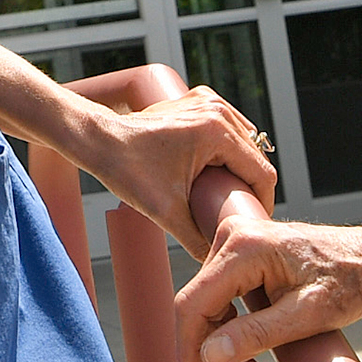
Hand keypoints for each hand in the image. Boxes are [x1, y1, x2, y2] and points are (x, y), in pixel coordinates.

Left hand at [81, 82, 277, 251]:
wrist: (100, 141)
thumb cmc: (128, 170)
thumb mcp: (167, 212)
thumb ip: (197, 239)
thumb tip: (218, 261)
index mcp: (217, 131)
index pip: (262, 173)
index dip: (261, 203)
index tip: (252, 224)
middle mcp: (217, 110)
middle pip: (255, 158)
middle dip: (249, 187)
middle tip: (238, 215)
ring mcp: (208, 101)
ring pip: (245, 142)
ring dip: (240, 168)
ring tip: (228, 196)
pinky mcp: (199, 100)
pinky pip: (228, 129)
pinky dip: (228, 150)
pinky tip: (218, 172)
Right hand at [173, 206, 361, 361]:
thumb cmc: (350, 281)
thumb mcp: (306, 316)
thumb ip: (256, 335)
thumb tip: (209, 356)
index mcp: (245, 247)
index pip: (194, 303)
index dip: (187, 348)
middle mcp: (234, 237)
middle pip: (198, 307)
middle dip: (210, 354)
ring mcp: (237, 243)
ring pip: (209, 306)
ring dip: (222, 347)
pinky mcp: (244, 255)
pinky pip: (224, 298)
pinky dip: (233, 331)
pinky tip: (250, 360)